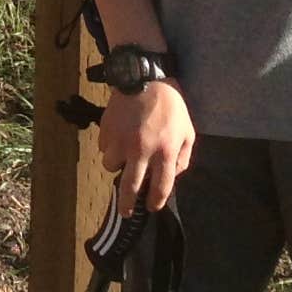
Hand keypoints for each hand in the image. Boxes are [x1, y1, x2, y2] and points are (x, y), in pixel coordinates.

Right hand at [98, 79, 193, 215]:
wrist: (143, 78)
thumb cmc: (170, 106)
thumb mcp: (187, 131)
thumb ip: (183, 158)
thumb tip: (171, 177)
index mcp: (165, 151)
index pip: (160, 187)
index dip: (155, 202)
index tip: (151, 207)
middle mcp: (141, 151)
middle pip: (131, 188)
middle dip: (128, 205)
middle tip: (126, 213)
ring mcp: (121, 140)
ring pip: (111, 166)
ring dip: (117, 166)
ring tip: (123, 156)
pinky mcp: (106, 130)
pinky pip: (104, 147)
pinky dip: (110, 147)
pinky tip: (118, 136)